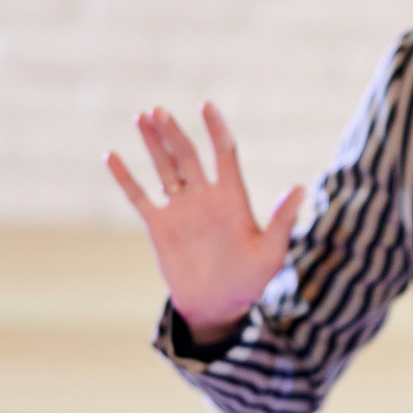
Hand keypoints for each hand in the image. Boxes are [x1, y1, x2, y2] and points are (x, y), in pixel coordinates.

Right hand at [106, 103, 302, 344]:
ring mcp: (180, 209)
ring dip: (153, 144)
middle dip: (174, 133)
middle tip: (158, 111)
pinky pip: (138, 196)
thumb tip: (301, 188)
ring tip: (142, 117)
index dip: (216, 129)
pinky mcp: (159, 225)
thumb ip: (283, 220)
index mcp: (232, 197)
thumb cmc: (250, 280)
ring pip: (164, 167)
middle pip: (188, 155)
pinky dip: (125, 177)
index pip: (224, 153)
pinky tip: (111, 155)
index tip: (207, 106)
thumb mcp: (272, 252)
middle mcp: (205, 196)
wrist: (218, 306)